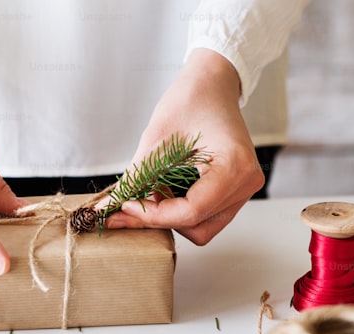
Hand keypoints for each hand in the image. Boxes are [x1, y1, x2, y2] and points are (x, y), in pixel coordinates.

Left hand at [105, 48, 263, 245]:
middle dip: (161, 218)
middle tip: (135, 199)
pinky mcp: (234, 193)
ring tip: (153, 189)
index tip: (127, 205)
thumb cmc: (191, 100)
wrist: (211, 86)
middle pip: (197, 226)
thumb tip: (107, 208)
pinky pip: (205, 217)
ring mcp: (243, 190)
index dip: (154, 215)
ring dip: (171, 217)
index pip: (192, 211)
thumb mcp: (156, 138)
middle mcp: (246, 183)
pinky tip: (166, 190)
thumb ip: (135, 178)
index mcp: (235, 165)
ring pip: (201, 228)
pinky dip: (180, 211)